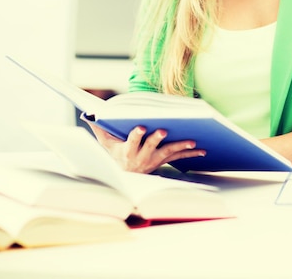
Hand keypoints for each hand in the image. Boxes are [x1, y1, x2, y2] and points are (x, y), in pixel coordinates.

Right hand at [87, 123, 206, 173]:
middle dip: (157, 139)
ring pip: (168, 152)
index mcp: (128, 151)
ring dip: (180, 146)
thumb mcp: (105, 144)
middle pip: (151, 147)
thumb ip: (98, 129)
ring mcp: (155, 160)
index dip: (136, 135)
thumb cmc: (115, 155)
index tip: (140, 127)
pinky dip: (191, 154)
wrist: (126, 177)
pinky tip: (203, 150)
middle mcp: (142, 157)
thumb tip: (87, 114)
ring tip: (192, 141)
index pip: (132, 142)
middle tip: (163, 130)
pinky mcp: (165, 161)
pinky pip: (179, 157)